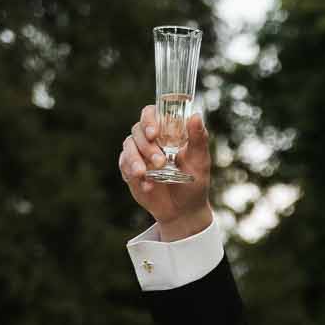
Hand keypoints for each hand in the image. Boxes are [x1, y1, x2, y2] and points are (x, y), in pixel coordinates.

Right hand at [119, 106, 212, 238]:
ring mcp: (139, 154)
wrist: (184, 211)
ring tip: (145, 174)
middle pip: (138, 130)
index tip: (154, 133)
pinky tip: (147, 186)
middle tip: (161, 162)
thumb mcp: (200, 161)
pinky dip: (133, 174)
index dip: (149, 119)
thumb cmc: (194, 182)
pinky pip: (124, 166)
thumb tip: (196, 116)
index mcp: (166, 131)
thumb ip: (198, 139)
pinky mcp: (131, 171)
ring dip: (135, 159)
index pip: (150, 113)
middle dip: (147, 146)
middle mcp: (149, 139)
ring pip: (128, 146)